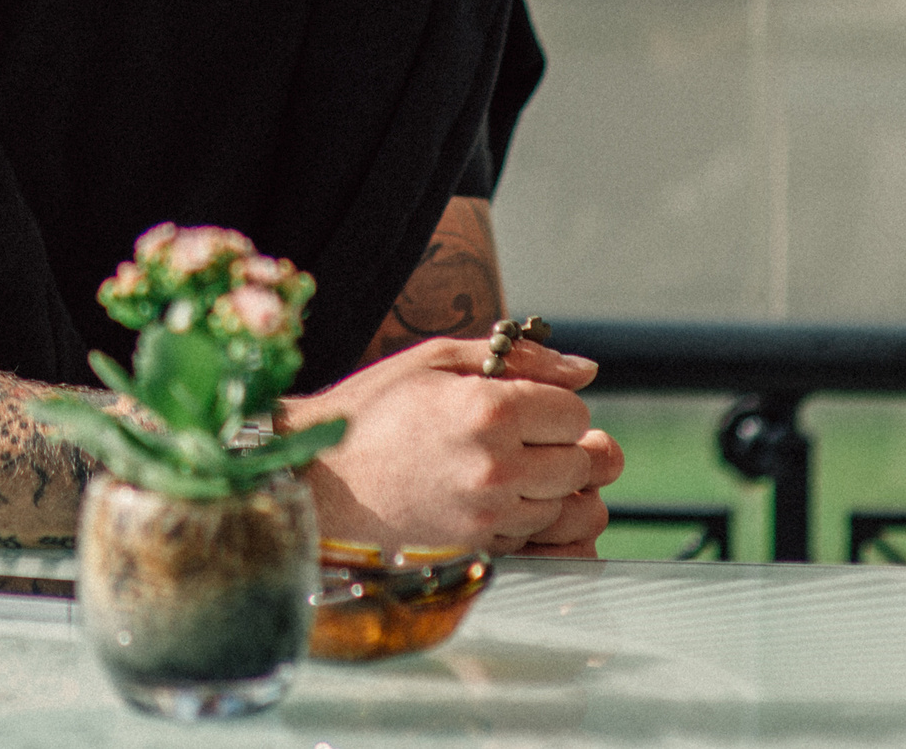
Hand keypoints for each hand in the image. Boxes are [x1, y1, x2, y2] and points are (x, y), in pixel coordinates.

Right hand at [279, 337, 623, 556]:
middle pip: (584, 462)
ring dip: (547, 486)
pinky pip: (541, 536)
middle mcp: (498, 465)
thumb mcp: (433, 361)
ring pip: (569, 504)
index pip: (575, 412)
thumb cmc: (371, 411)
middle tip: (520, 437)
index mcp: (489, 408)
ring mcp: (491, 513)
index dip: (552, 405)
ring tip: (501, 468)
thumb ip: (517, 357)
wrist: (319, 478)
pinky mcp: (483, 547)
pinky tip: (485, 496)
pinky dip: (526, 517)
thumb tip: (587, 370)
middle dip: (560, 447)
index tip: (522, 405)